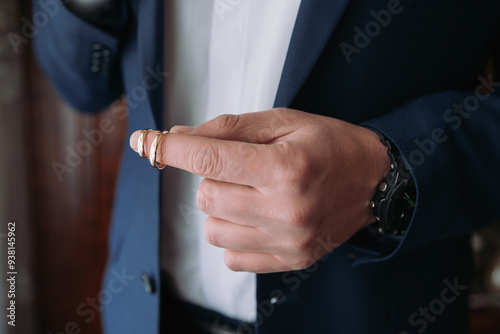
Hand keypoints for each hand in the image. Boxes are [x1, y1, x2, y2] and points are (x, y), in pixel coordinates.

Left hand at [130, 108, 389, 272]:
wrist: (375, 182)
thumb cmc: (329, 144)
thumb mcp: (283, 121)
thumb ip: (229, 128)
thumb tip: (178, 137)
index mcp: (286, 168)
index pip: (210, 159)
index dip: (171, 150)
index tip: (144, 143)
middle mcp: (287, 210)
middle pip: (206, 197)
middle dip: (211, 177)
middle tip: (240, 166)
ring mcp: (288, 241)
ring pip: (213, 229)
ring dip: (221, 207)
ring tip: (251, 192)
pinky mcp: (289, 261)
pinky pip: (231, 257)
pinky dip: (233, 233)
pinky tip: (256, 216)